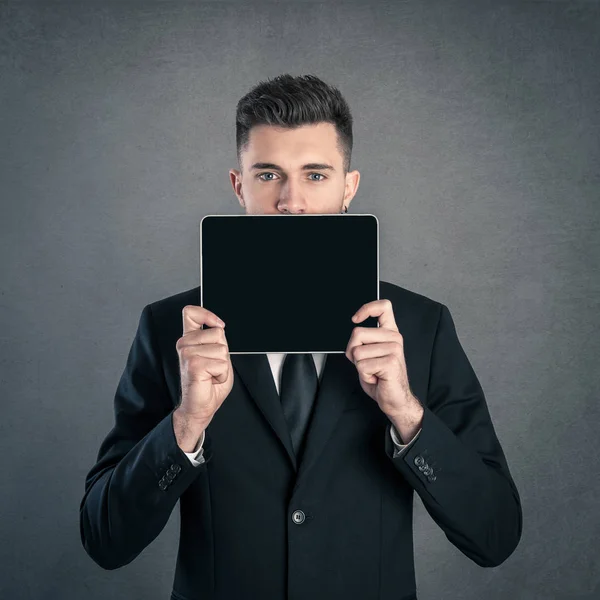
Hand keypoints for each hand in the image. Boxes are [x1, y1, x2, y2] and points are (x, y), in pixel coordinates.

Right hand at [176, 306, 233, 427]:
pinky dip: (222, 374)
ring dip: (223, 365)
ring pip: (222, 349)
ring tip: (211, 374)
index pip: (191, 313)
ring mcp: (187, 354)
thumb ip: (216, 339)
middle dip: (223, 352)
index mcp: (190, 340)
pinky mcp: (193, 364)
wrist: (200, 407)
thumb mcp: (217, 355)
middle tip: (213, 366)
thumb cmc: (209, 383)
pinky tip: (211, 379)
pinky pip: (221, 363)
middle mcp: (185, 344)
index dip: (207, 314)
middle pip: (218, 332)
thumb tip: (218, 327)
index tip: (218, 324)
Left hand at [345, 299, 422, 431]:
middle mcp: (394, 338)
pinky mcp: (390, 362)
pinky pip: (362, 365)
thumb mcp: (371, 353)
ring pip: (357, 351)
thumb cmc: (381, 377)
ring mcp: (394, 349)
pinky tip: (376, 378)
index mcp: (390, 332)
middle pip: (357, 333)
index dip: (366, 308)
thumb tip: (354, 330)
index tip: (355, 318)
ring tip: (373, 371)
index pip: (383, 307)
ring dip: (359, 365)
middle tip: (366, 363)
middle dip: (352, 351)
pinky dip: (364, 375)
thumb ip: (364, 339)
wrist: (394, 399)